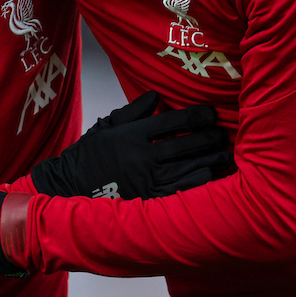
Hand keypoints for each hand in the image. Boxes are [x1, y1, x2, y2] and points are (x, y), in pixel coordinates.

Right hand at [30, 91, 232, 198]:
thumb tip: (156, 96)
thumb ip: (132, 111)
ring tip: (225, 155)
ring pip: (189, 167)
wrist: (70, 189)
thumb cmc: (89, 155)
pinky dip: (200, 181)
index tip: (211, 114)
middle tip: (222, 135)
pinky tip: (211, 175)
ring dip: (211, 160)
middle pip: (186, 144)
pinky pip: (183, 190)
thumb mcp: (106, 127)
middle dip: (210, 138)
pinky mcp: (150, 200)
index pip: (173, 121)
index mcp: (132, 134)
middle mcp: (142, 156)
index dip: (197, 116)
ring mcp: (147, 180)